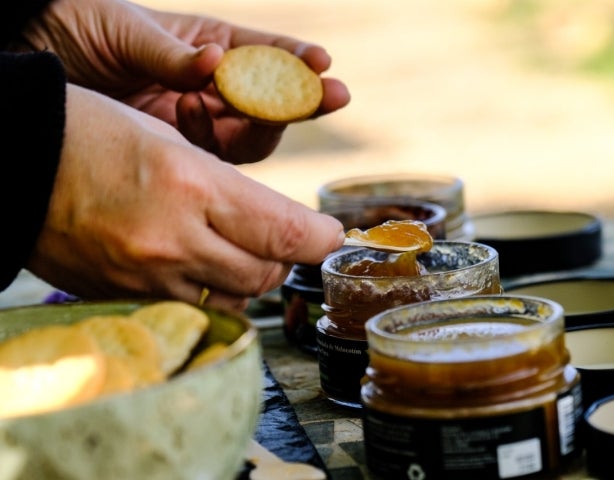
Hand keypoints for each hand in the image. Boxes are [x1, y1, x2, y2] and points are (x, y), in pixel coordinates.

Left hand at [21, 0, 350, 162]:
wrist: (35, 62)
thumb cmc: (82, 28)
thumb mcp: (126, 31)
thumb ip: (172, 55)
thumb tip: (212, 63)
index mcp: (211, 47)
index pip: (267, 53)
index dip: (298, 58)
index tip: (324, 63)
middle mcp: (215, 87)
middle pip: (272, 99)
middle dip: (304, 97)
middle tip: (331, 94)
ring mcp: (201, 123)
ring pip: (251, 134)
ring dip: (255, 123)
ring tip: (205, 99)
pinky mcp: (182, 156)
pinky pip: (214, 160)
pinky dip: (211, 145)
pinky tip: (190, 118)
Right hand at [27, 85, 343, 314]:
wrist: (11, 165)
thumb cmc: (92, 134)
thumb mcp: (172, 143)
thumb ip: (228, 189)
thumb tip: (274, 223)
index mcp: (192, 184)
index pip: (285, 232)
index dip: (321, 239)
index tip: (331, 236)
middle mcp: (173, 238)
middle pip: (265, 274)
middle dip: (285, 258)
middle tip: (283, 239)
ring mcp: (146, 277)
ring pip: (232, 300)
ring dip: (249, 280)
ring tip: (239, 254)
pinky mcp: (124, 298)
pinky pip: (191, 311)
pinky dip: (209, 295)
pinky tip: (200, 270)